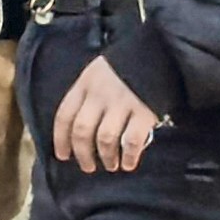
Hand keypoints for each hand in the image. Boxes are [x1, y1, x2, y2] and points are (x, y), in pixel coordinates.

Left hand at [51, 55, 165, 172]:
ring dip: (105, 157)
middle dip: (82, 153)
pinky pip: (132, 141)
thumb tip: (79, 130)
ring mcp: (122, 104)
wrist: (159, 52)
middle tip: (87, 166)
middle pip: (82, 130)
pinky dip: (128, 156)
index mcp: (84, 84)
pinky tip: (128, 164)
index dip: (60, 139)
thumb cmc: (125, 68)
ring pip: (104, 138)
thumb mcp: (97, 74)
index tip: (61, 155)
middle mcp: (100, 95)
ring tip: (110, 165)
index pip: (64, 115)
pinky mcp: (144, 113)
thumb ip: (87, 97)